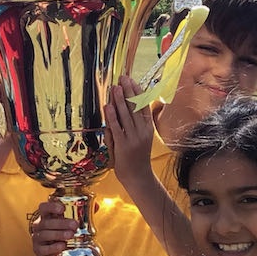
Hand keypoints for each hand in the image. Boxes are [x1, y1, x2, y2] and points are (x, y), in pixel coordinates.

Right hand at [29, 199, 77, 255]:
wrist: (52, 252)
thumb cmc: (60, 233)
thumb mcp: (68, 222)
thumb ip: (82, 213)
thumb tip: (96, 206)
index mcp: (46, 216)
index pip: (44, 207)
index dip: (51, 206)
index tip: (62, 208)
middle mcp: (39, 225)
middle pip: (46, 222)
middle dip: (61, 223)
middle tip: (75, 225)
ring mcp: (37, 238)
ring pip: (45, 234)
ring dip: (58, 234)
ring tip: (70, 235)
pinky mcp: (38, 250)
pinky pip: (43, 249)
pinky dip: (53, 247)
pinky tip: (62, 246)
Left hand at [103, 75, 155, 191]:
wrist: (138, 177)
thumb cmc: (136, 157)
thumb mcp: (139, 138)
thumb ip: (133, 124)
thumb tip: (125, 108)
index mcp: (148, 128)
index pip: (143, 106)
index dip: (137, 92)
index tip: (132, 80)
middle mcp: (142, 132)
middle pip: (135, 107)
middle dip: (128, 91)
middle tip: (123, 78)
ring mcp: (133, 138)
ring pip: (126, 115)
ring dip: (120, 100)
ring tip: (115, 87)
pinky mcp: (123, 145)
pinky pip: (116, 128)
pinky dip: (112, 116)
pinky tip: (108, 106)